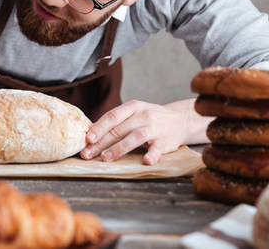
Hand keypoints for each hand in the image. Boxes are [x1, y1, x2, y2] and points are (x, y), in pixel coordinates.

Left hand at [80, 98, 211, 164]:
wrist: (180, 120)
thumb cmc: (150, 119)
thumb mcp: (134, 113)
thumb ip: (117, 122)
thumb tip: (91, 136)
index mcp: (133, 107)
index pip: (112, 116)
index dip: (99, 128)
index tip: (87, 139)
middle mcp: (143, 115)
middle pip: (119, 129)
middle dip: (102, 143)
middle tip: (88, 154)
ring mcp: (155, 128)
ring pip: (135, 138)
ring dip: (119, 148)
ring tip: (106, 158)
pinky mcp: (165, 142)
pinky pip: (157, 149)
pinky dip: (152, 155)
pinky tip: (145, 161)